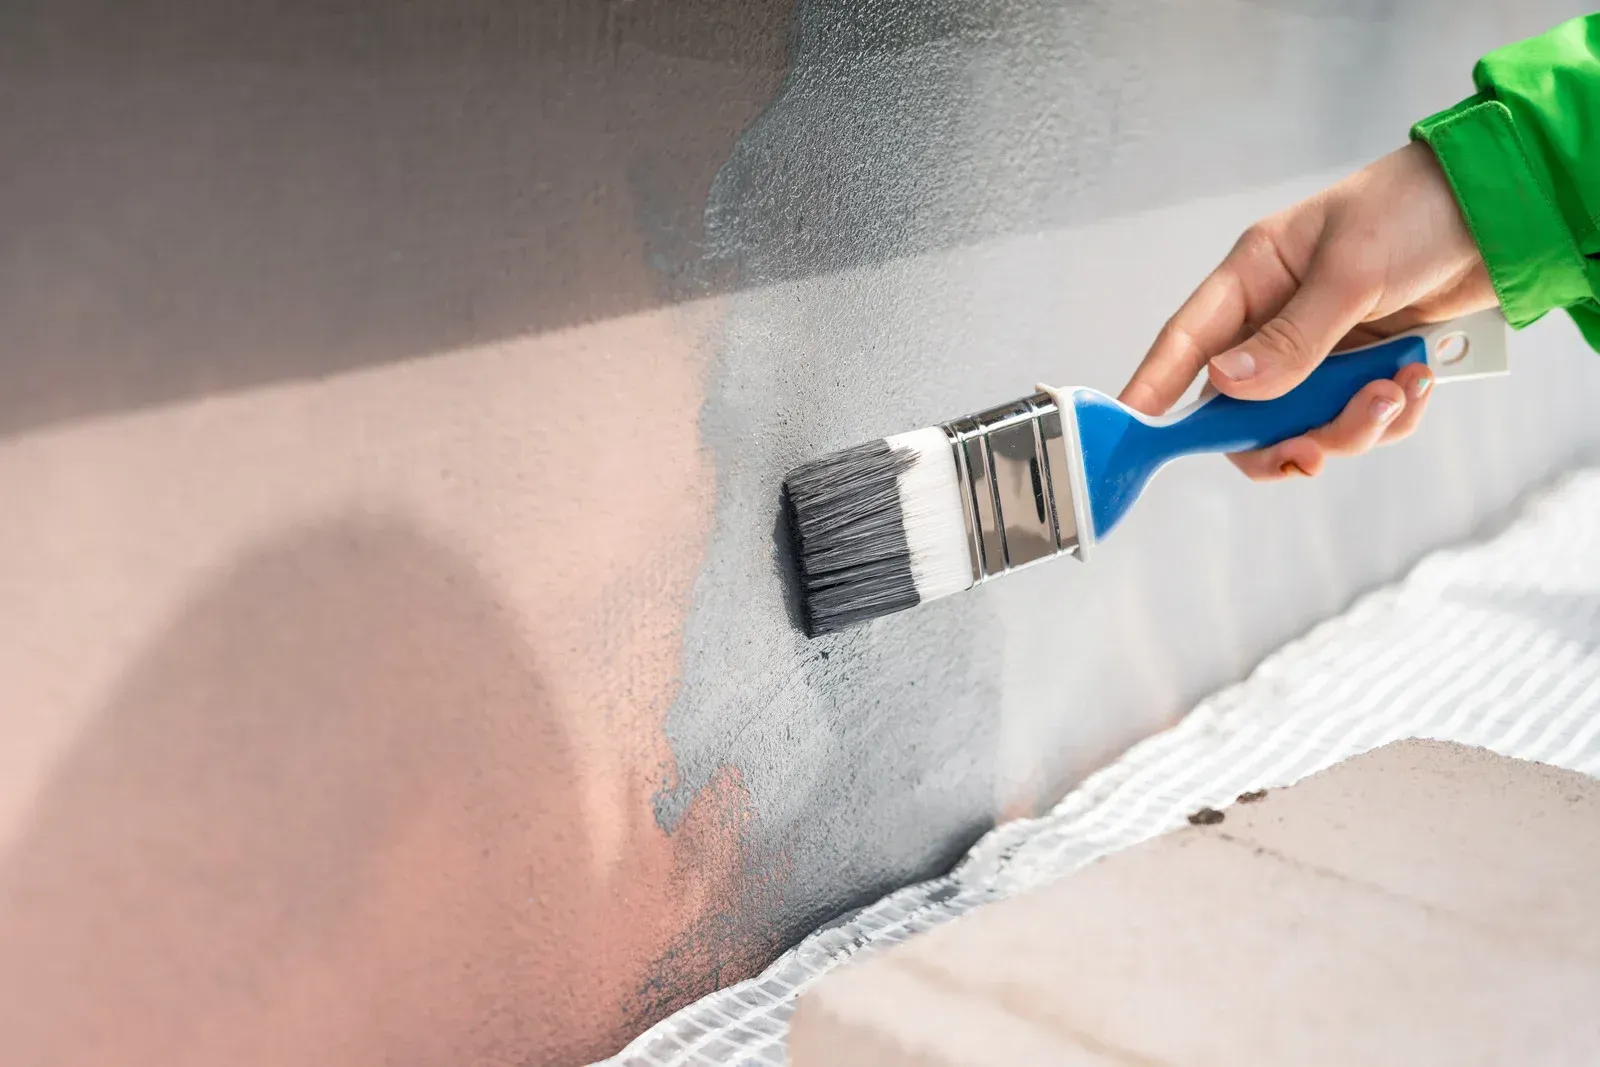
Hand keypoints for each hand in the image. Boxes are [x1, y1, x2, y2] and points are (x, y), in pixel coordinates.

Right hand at [1119, 142, 1496, 479]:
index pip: (1186, 343)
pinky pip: (1358, 421)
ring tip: (1396, 390)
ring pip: (1304, 425)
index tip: (1133, 433)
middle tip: (1313, 449)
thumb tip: (1228, 386)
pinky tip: (1419, 378)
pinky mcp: (1366, 369)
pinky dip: (1390, 416)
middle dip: (1281, 436)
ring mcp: (1322, 351)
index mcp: (1254, 279)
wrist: (1506, 209)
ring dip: (1351, 426)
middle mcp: (1277, 321)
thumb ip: (1293, 336)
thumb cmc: (1417, 209)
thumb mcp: (1351, 269)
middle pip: (1243, 411)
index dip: (1153, 389)